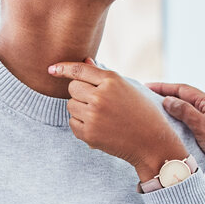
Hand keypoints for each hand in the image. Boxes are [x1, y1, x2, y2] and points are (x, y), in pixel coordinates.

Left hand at [49, 60, 188, 179]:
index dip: (63, 68)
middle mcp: (100, 96)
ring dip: (80, 109)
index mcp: (112, 80)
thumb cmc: (144, 112)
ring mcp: (93, 116)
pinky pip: (72, 122)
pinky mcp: (89, 134)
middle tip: (97, 101)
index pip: (79, 70)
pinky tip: (100, 127)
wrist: (153, 143)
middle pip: (72, 88)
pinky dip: (81, 124)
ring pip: (70, 105)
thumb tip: (85, 60)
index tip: (51, 69)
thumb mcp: (129, 87)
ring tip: (101, 115)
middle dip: (80, 92)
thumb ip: (104, 75)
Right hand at [147, 81, 204, 158]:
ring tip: (156, 110)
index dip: (164, 87)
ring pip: (187, 108)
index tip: (147, 87)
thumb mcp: (202, 125)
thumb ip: (184, 111)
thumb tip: (168, 100)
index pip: (182, 89)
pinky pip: (190, 118)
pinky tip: (172, 123)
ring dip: (172, 107)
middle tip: (148, 98)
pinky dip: (179, 117)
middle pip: (184, 97)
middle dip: (166, 95)